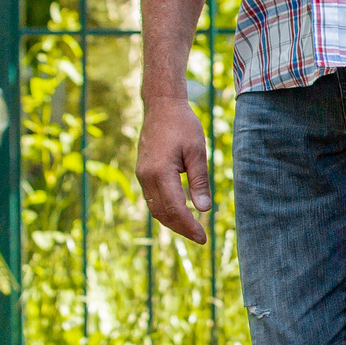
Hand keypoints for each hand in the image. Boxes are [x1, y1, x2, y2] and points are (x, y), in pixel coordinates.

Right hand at [135, 96, 211, 244]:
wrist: (161, 106)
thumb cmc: (183, 125)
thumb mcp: (197, 152)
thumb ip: (199, 181)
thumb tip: (203, 210)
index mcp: (160, 172)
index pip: (174, 208)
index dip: (188, 226)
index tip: (202, 237)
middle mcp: (146, 176)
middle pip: (162, 213)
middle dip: (181, 228)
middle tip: (200, 238)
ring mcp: (142, 175)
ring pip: (155, 208)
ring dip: (172, 222)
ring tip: (191, 229)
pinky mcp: (143, 172)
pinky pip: (152, 199)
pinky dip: (165, 210)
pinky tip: (180, 213)